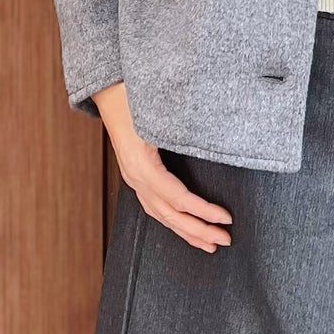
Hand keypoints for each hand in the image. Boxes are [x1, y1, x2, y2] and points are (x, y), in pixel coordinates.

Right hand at [92, 80, 233, 253]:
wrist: (108, 89)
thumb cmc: (134, 96)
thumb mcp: (159, 113)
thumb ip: (184, 129)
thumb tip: (213, 141)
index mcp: (142, 165)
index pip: (178, 198)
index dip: (203, 211)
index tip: (225, 218)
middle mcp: (135, 177)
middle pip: (170, 214)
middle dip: (199, 230)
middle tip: (225, 239)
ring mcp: (133, 179)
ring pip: (161, 215)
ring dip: (186, 231)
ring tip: (209, 243)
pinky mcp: (134, 176)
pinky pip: (153, 206)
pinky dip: (171, 220)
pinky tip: (183, 226)